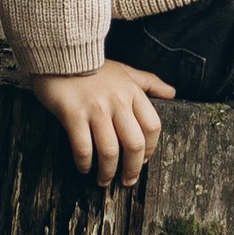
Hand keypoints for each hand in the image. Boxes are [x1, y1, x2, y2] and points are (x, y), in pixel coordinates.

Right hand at [34, 61, 176, 185]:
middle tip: (127, 180)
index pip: (152, 126)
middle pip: (134, 144)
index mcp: (132, 92)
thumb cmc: (94, 67)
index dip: (150, 149)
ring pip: (110, 151)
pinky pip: (83, 148)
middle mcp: (117, 101)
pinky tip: (84, 168)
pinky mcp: (73, 115)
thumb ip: (149, 83)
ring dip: (108, 172)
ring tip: (104, 180)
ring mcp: (95, 109)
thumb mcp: (125, 71)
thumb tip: (172, 93)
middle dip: (132, 169)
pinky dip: (85, 163)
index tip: (142, 161)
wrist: (61, 54)